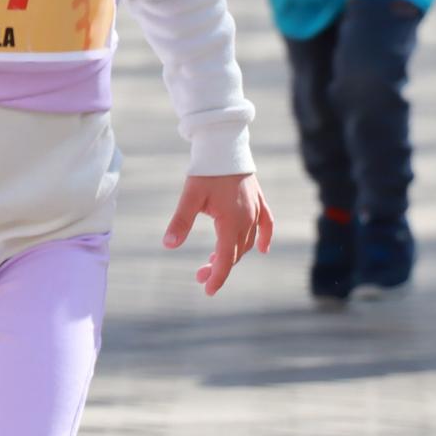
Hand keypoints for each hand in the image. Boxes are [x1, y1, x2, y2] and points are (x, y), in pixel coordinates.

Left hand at [164, 173, 272, 295]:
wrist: (224, 144)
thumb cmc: (206, 170)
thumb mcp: (190, 197)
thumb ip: (180, 222)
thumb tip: (168, 245)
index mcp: (231, 222)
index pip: (226, 258)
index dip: (217, 277)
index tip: (207, 290)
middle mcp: (247, 219)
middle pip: (236, 252)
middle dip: (219, 267)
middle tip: (200, 274)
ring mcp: (255, 209)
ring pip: (248, 241)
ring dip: (234, 254)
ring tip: (215, 260)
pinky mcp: (258, 199)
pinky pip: (267, 224)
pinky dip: (264, 237)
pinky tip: (262, 249)